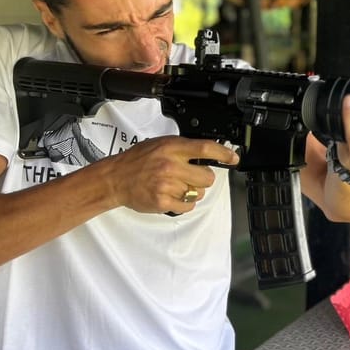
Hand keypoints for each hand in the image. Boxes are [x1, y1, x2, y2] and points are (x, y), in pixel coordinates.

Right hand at [100, 136, 238, 213]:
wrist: (115, 178)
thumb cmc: (138, 160)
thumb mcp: (161, 144)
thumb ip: (184, 148)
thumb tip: (209, 152)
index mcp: (172, 148)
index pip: (205, 148)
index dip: (223, 154)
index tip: (233, 158)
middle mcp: (171, 166)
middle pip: (207, 177)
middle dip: (204, 178)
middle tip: (192, 176)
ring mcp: (167, 185)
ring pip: (199, 192)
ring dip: (193, 190)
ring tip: (177, 185)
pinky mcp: (163, 202)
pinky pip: (188, 205)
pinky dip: (185, 202)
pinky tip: (174, 195)